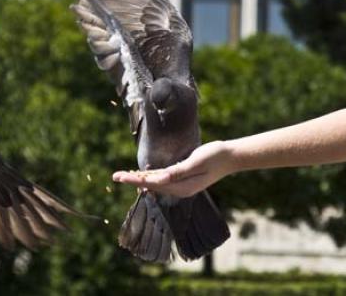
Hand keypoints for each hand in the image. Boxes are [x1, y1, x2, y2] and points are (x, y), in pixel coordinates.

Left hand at [112, 141, 233, 197]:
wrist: (230, 156)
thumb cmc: (215, 156)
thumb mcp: (196, 162)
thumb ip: (179, 171)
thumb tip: (161, 178)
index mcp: (182, 187)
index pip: (153, 184)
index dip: (135, 180)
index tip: (121, 177)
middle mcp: (180, 189)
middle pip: (152, 185)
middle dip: (133, 180)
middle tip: (115, 176)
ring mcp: (183, 184)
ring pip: (156, 183)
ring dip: (141, 179)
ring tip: (125, 175)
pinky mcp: (185, 178)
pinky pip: (164, 179)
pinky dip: (152, 176)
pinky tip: (144, 174)